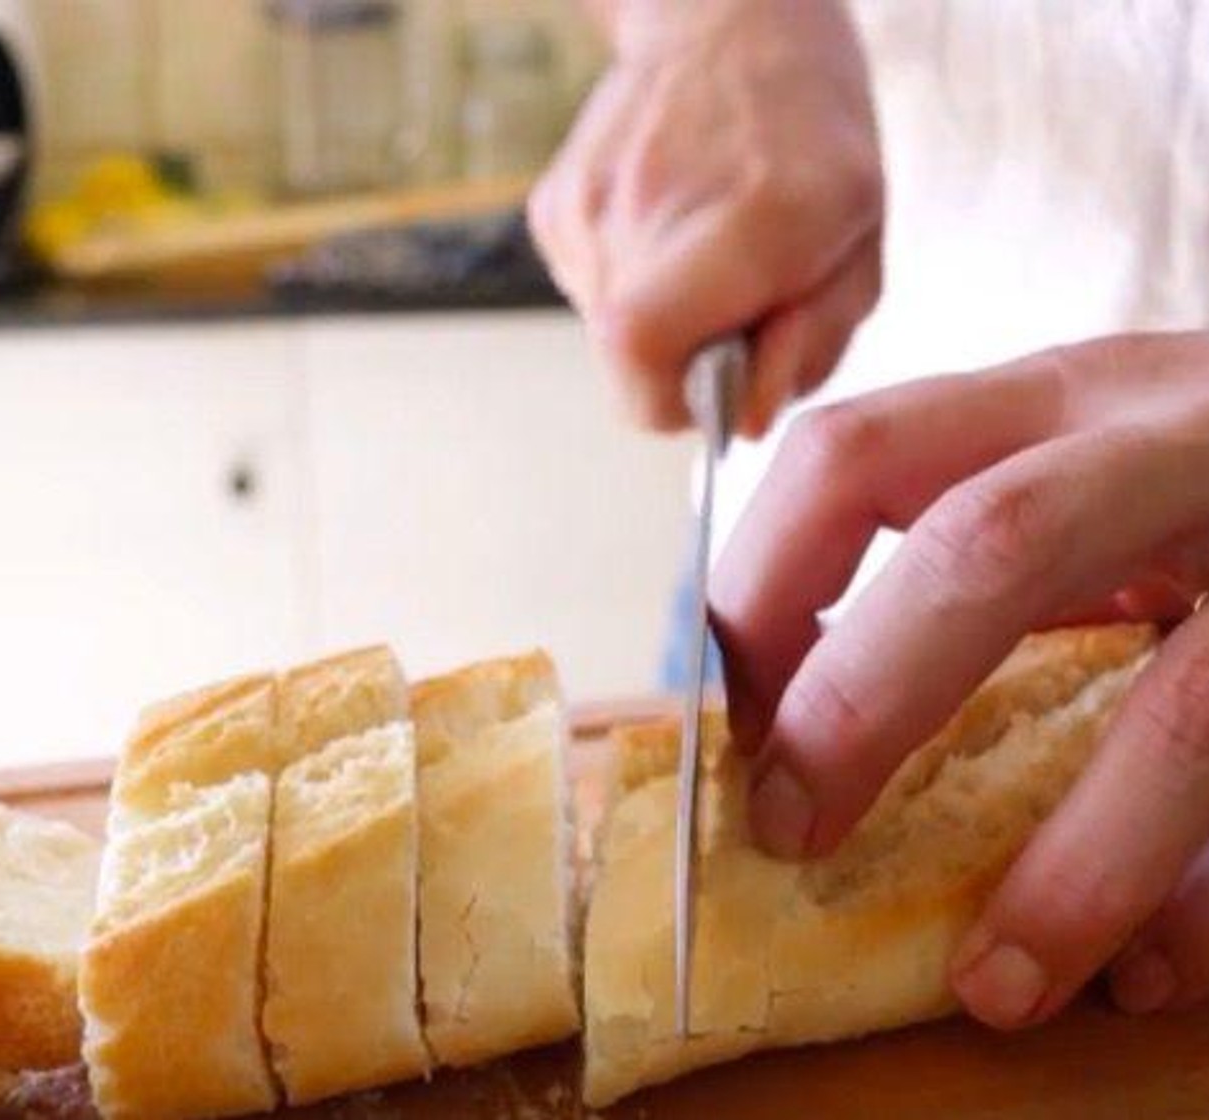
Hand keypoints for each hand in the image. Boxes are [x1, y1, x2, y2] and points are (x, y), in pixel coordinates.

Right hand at [529, 0, 882, 433]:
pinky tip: (665, 223)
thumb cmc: (812, 138)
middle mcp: (648, 212)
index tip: (721, 373)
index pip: (649, 371)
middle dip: (684, 359)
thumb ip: (808, 348)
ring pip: (608, 330)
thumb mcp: (858, 251)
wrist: (727, 23)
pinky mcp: (552, 207)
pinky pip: (590, 288)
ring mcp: (585, 208)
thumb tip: (738, 423)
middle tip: (729, 297)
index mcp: (751, 225)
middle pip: (628, 365)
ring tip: (700, 247)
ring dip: (660, 315)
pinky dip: (630, 280)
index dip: (680, 402)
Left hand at [711, 330, 1208, 1027]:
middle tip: (791, 834)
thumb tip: (803, 736)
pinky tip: (1150, 968)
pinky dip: (1198, 900)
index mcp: (1044, 402)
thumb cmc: (1197, 492)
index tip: (739, 725)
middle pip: (985, 549)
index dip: (759, 593)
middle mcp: (1159, 439)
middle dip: (866, 705)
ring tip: (997, 985)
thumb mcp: (1080, 479)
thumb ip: (967, 569)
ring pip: (1178, 711)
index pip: (846, 456)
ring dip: (1077, 865)